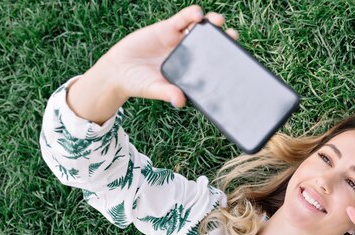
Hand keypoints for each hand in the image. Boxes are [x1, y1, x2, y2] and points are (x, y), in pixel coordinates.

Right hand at [102, 5, 238, 106]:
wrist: (118, 70)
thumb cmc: (140, 84)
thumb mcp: (154, 89)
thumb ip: (168, 93)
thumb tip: (180, 101)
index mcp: (191, 71)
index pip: (213, 64)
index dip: (225, 60)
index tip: (237, 58)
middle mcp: (190, 55)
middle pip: (211, 44)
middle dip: (223, 39)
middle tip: (231, 36)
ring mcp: (180, 41)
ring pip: (200, 29)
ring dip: (211, 23)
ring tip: (217, 21)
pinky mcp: (167, 28)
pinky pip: (182, 19)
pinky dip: (190, 15)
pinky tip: (197, 13)